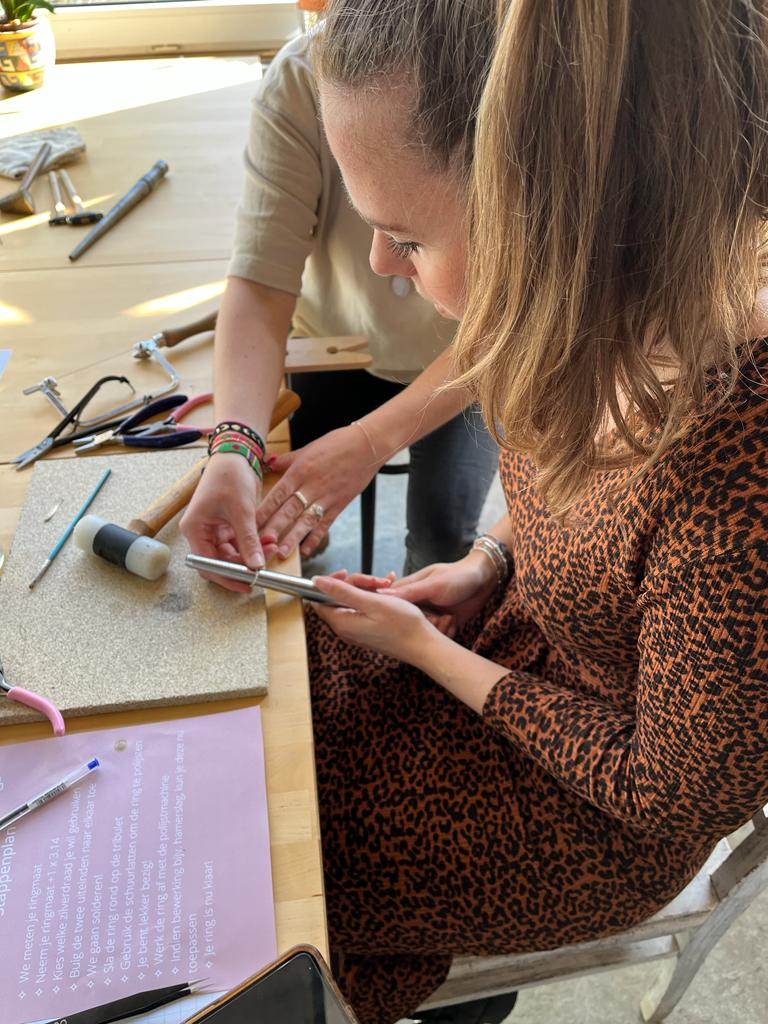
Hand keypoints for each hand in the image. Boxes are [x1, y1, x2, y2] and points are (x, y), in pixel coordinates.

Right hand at [179, 453, 264, 591]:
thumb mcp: (241, 510)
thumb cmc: (229, 476)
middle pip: (221, 561)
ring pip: (234, 553)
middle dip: (244, 564)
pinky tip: (269, 541)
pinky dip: (255, 543)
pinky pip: (241, 542)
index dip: (226, 577)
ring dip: (253, 553)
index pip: (207, 564)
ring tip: (271, 547)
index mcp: (194, 529)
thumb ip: (248, 540)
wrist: (237, 454)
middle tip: (264, 568)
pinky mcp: (229, 525)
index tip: (246, 585)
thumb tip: (255, 566)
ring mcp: (215, 529)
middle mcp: (202, 532)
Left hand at [256, 424, 381, 560]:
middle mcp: (311, 486)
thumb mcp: (308, 448)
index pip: (277, 495)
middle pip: (288, 511)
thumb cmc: (337, 443)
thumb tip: (268, 461)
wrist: (367, 445)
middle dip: (273, 529)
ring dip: (293, 538)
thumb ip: (287, 459)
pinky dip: (316, 538)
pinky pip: (326, 524)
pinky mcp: (339, 504)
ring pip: (306, 521)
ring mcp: (326, 497)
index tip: (249, 524)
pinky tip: (307, 550)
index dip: (263, 511)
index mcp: (300, 470)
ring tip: (281, 553)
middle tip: (259, 544)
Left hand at [312, 574, 439, 664]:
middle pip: (337, 599)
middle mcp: (346, 630)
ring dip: (367, 589)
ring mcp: (357, 632)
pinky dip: (373, 598)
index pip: (319, 600)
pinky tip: (388, 592)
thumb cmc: (403, 625)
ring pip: (352, 602)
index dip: (329, 583)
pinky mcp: (368, 632)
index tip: (346, 573)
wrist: (424, 646)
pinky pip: (362, 610)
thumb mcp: (372, 602)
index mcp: (343, 623)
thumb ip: (342, 591)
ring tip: (386, 585)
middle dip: (354, 584)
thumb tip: (317, 582)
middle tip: (375, 580)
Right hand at [380, 551, 497, 635]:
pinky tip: (454, 622)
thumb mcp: (433, 584)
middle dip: (425, 625)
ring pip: (424, 633)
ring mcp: (430, 615)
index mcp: (409, 591)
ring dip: (439, 629)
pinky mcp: (443, 624)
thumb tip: (380, 594)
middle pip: (408, 625)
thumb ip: (409, 591)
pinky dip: (448, 632)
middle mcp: (417, 605)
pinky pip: (439, 637)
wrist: (484, 580)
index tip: (412, 617)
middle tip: (438, 617)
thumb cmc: (457, 576)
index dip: (396, 615)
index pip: (390, 606)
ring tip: (449, 618)